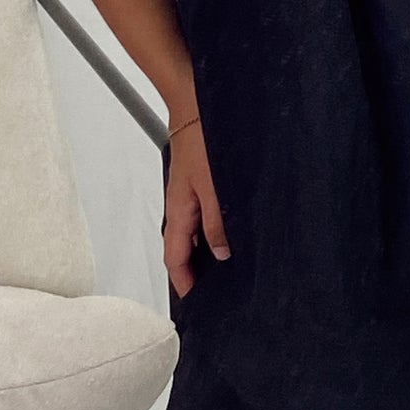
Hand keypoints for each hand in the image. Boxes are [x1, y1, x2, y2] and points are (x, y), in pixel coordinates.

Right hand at [163, 117, 230, 300]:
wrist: (195, 103)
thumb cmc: (200, 138)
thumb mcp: (213, 187)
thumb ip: (217, 223)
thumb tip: (223, 254)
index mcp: (178, 213)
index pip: (175, 261)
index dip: (185, 286)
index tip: (199, 306)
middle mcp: (181, 208)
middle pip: (184, 250)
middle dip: (198, 273)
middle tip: (220, 292)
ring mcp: (190, 195)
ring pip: (196, 233)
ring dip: (209, 251)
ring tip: (232, 268)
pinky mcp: (201, 183)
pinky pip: (205, 215)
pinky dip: (215, 229)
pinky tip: (235, 229)